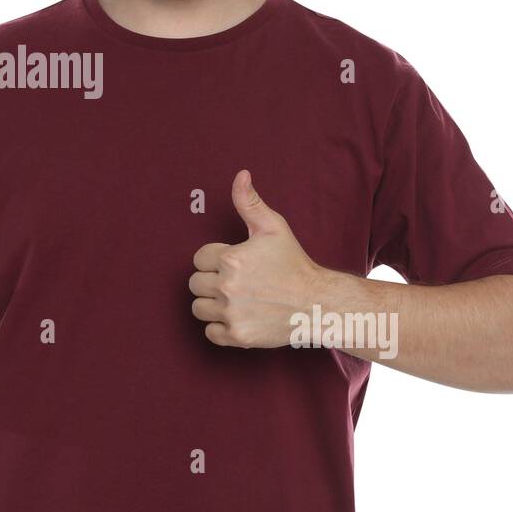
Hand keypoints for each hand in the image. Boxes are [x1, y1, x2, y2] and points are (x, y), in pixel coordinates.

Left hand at [189, 169, 325, 348]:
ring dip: (211, 304)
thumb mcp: (274, 227)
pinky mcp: (237, 336)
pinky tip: (237, 316)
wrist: (317, 303)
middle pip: (195, 283)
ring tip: (234, 299)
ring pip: (198, 307)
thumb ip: (249, 202)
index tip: (235, 263)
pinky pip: (209, 332)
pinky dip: (219, 327)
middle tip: (236, 282)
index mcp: (230, 259)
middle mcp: (227, 287)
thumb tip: (240, 175)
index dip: (215, 260)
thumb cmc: (294, 263)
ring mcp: (231, 313)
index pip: (199, 258)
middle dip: (211, 281)